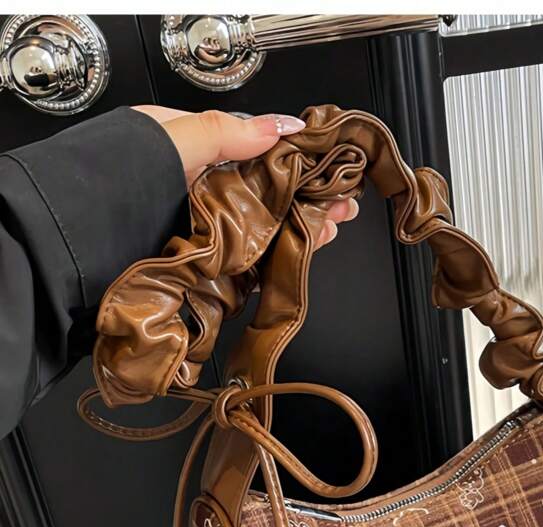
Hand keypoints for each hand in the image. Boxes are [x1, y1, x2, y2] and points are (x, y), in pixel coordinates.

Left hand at [131, 106, 357, 248]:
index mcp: (187, 151)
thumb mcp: (176, 138)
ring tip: (330, 231)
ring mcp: (200, 231)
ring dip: (297, 232)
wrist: (83, 244)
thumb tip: (282, 125)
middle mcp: (195, 192)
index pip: (252, 153)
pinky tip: (298, 259)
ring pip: (259, 231)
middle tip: (341, 209)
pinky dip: (272, 264)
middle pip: (263, 196)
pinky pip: (242, 265)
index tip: (325, 171)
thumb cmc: (118, 181)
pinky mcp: (199, 268)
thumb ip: (227, 132)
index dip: (293, 162)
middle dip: (305, 202)